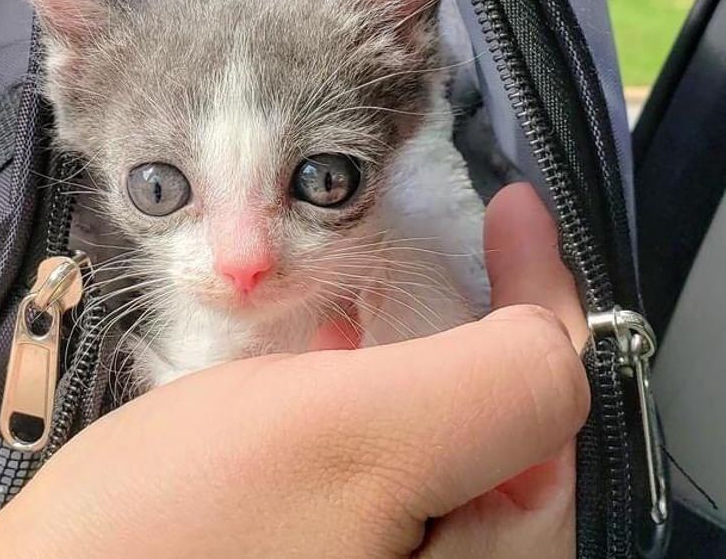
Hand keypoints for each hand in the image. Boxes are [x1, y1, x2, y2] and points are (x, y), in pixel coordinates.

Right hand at [0, 183, 587, 558]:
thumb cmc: (180, 528)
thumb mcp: (356, 439)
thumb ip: (490, 388)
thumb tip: (548, 332)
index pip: (552, 413)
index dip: (538, 297)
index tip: (512, 207)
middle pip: (505, 432)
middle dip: (477, 323)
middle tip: (454, 242)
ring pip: (438, 439)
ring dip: (418, 350)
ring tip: (374, 287)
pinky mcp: (312, 547)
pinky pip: (373, 459)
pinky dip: (361, 388)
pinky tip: (318, 352)